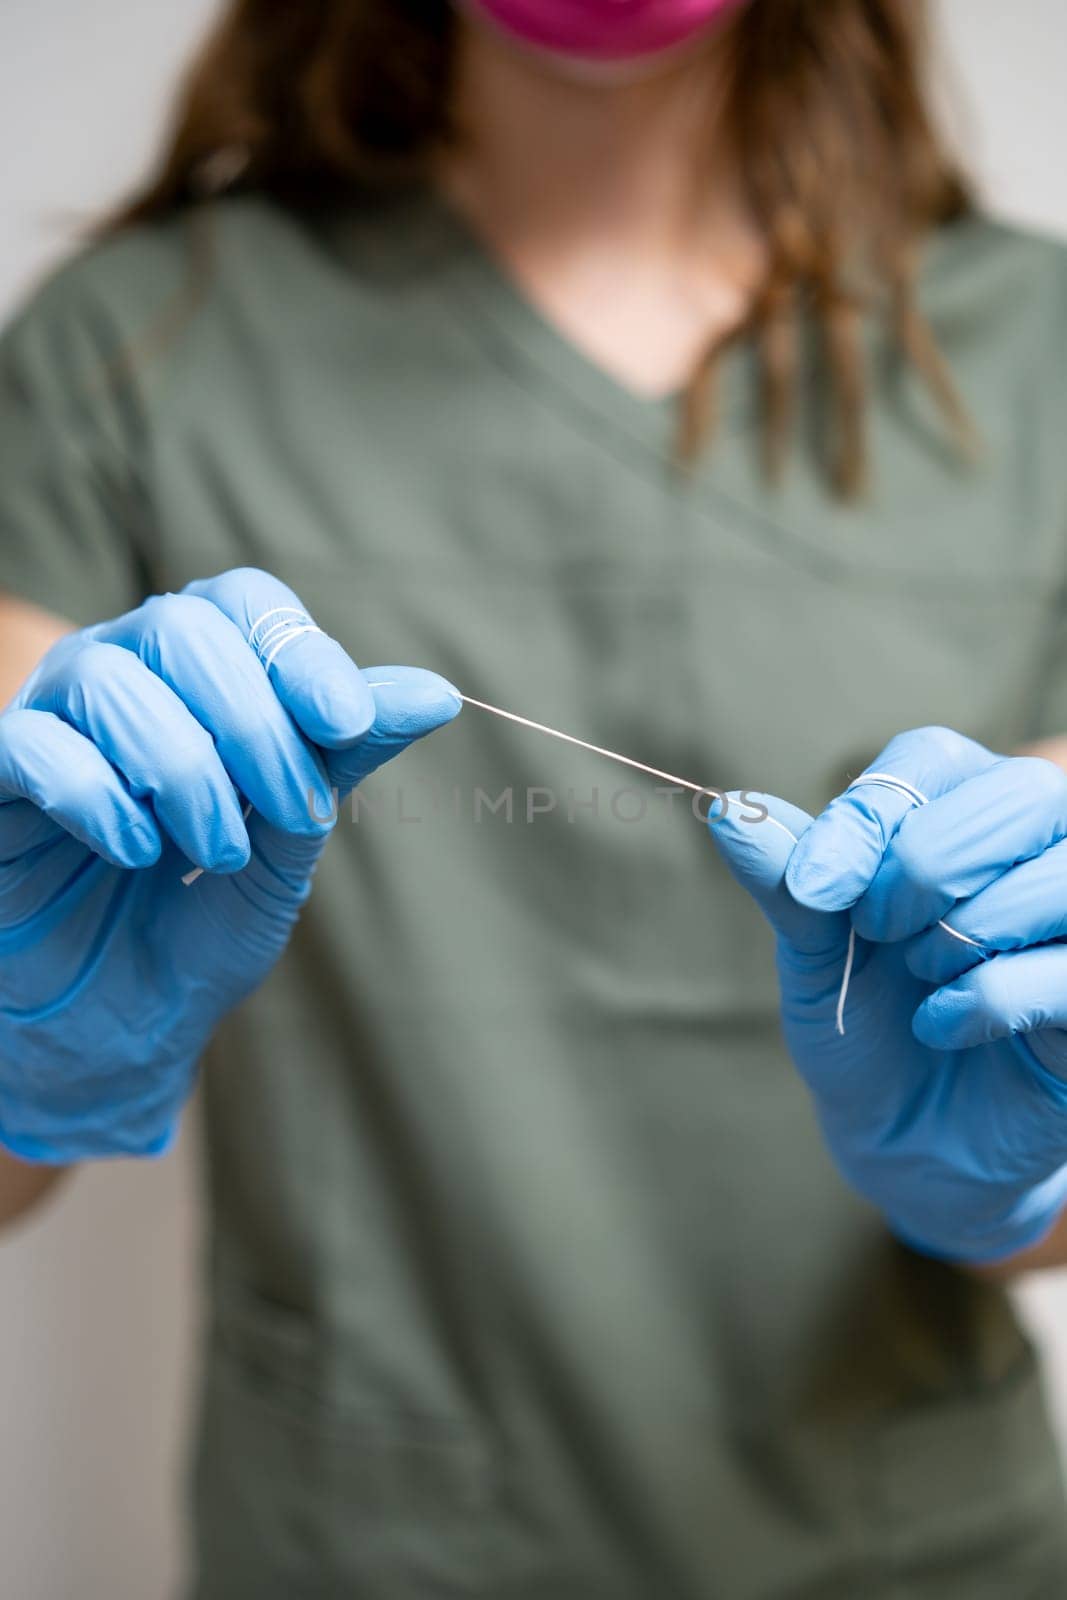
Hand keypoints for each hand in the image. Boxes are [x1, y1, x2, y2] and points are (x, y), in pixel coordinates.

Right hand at [0, 568, 459, 1161]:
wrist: (119, 1020)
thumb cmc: (202, 914)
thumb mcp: (291, 833)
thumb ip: (347, 756)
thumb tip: (438, 693)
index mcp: (198, 670)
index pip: (244, 600)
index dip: (299, 651)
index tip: (348, 724)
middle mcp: (121, 671)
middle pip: (183, 628)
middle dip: (254, 724)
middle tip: (295, 814)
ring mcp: (49, 718)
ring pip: (110, 682)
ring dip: (185, 773)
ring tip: (217, 853)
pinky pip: (34, 746)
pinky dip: (99, 797)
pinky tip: (134, 852)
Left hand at [709, 727, 1066, 1264]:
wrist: (903, 1139)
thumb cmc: (864, 1024)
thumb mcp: (814, 953)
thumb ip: (786, 881)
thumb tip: (730, 810)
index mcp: (960, 809)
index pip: (933, 760)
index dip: (870, 815)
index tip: (812, 886)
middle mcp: (1037, 844)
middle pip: (1018, 794)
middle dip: (927, 865)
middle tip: (874, 929)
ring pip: (1057, 876)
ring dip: (962, 933)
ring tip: (920, 976)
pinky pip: (1061, 971)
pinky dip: (985, 1000)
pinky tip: (945, 1027)